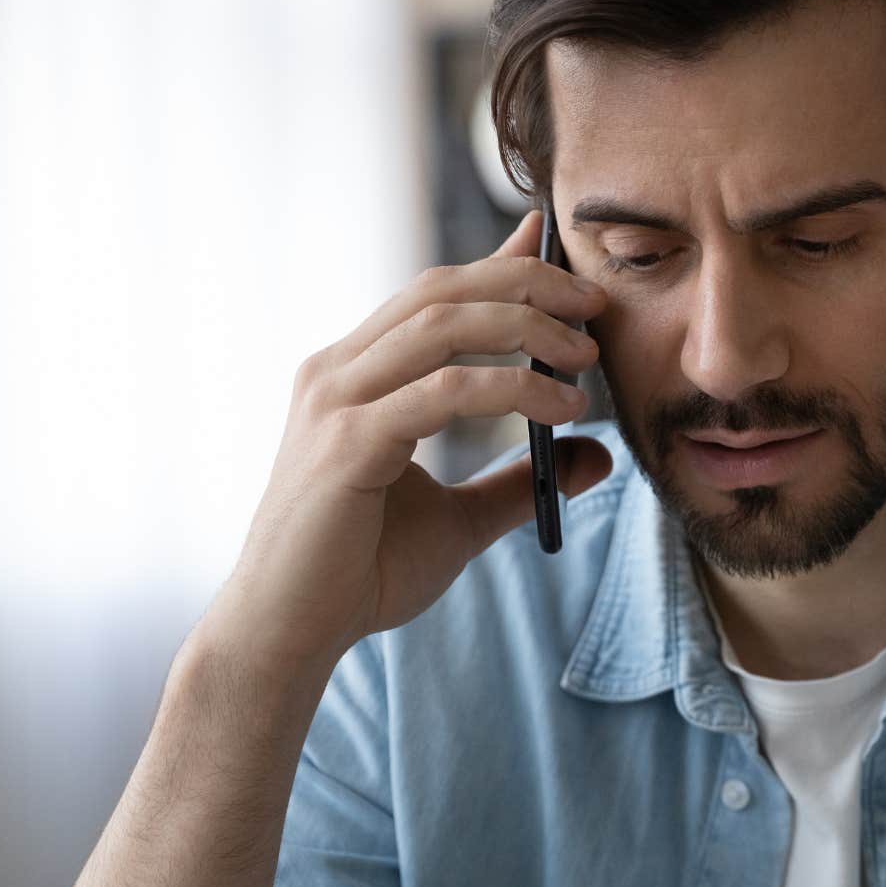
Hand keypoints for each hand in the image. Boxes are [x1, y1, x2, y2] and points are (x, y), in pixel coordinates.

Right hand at [208, 209, 613, 674]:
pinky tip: (562, 408)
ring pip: (443, 325)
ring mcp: (335, 403)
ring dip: (526, 325)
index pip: (432, 294)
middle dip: (526, 282)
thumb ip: (519, 482)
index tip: (559, 252)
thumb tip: (597, 457)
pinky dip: (512, 388)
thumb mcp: (459, 519)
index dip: (499, 263)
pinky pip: (444, 391)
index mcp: (353, 376)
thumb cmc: (358, 574)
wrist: (288, 634)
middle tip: (596, 302)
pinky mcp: (347, 443)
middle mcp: (336, 373)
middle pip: (441, 291)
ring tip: (587, 354)